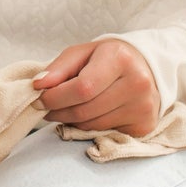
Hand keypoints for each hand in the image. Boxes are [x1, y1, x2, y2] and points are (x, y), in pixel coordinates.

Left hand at [33, 39, 160, 136]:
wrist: (146, 69)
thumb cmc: (107, 59)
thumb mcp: (82, 53)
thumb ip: (58, 67)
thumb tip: (38, 84)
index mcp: (120, 59)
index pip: (82, 88)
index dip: (55, 97)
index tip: (39, 99)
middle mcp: (137, 83)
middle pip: (84, 110)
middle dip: (58, 111)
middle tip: (46, 107)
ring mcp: (143, 107)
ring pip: (90, 125)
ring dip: (70, 120)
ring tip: (68, 108)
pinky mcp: (144, 125)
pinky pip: (102, 133)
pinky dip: (87, 126)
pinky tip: (89, 113)